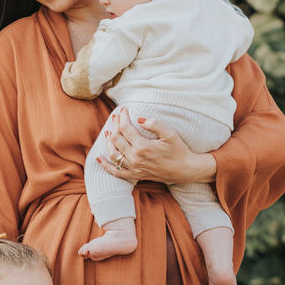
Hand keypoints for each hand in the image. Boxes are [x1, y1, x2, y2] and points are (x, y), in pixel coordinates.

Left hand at [98, 107, 216, 184]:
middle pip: (116, 139)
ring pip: (113, 154)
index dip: (122, 117)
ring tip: (108, 131)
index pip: (125, 128)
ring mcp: (134, 168)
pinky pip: (116, 172)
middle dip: (115, 125)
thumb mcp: (170, 134)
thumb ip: (155, 124)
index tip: (123, 110)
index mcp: (143, 146)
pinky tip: (98, 158)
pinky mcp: (135, 175)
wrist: (185, 169)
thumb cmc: (179, 150)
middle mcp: (135, 158)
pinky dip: (106, 165)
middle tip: (116, 117)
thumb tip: (139, 119)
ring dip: (108, 141)